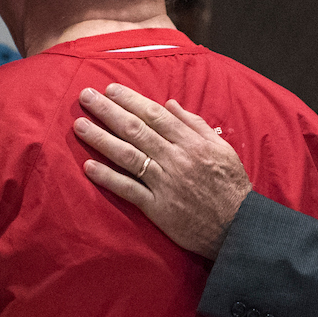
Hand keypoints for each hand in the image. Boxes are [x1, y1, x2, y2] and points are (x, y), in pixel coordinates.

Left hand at [74, 85, 251, 260]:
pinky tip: (89, 167)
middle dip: (108, 111)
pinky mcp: (158, 208)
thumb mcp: (222, 149)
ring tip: (80, 125)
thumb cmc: (230, 186)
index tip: (110, 89)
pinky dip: (108, 178)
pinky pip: (129, 190)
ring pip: (128, 156)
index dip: (130, 100)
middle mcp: (176, 159)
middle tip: (86, 97)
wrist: (238, 227)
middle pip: (136, 130)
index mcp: (192, 143)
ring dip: (101, 139)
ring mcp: (165, 184)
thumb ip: (195, 125)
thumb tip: (170, 104)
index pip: (155, 115)